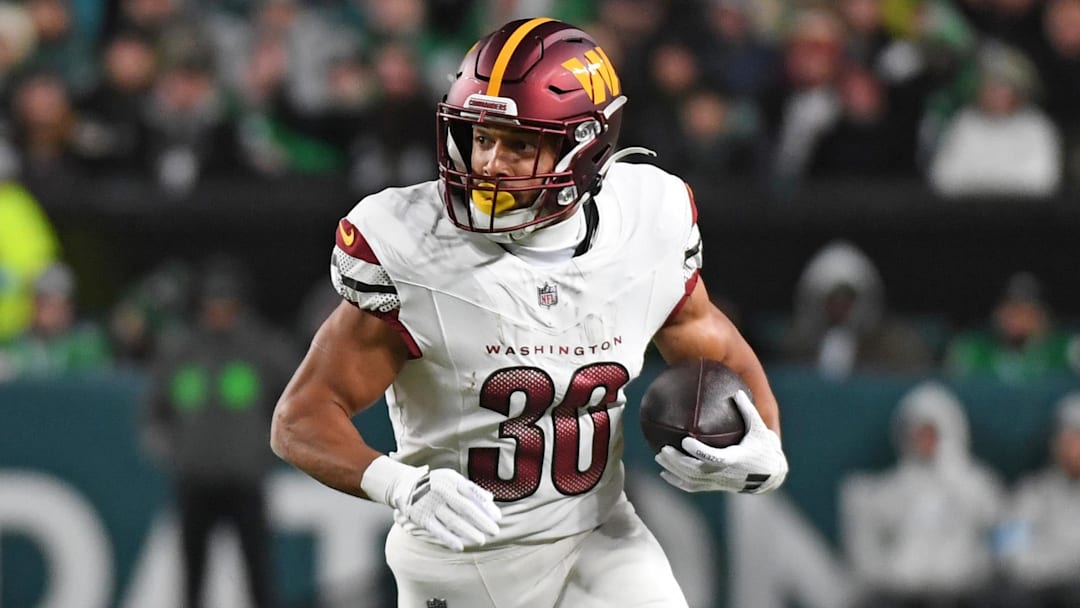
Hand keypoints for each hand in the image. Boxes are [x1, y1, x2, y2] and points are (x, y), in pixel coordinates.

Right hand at [361, 456, 501, 550]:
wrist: (405, 484)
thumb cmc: (436, 483)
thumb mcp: (453, 479)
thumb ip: (471, 488)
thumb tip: (491, 499)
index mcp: (452, 479)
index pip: (472, 493)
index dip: (486, 506)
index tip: (498, 518)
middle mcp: (442, 490)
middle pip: (465, 508)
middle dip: (482, 521)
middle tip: (494, 531)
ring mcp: (431, 504)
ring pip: (453, 521)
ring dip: (469, 532)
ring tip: (481, 540)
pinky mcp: (421, 517)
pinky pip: (437, 530)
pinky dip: (449, 539)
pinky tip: (460, 546)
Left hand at [654, 390, 787, 493]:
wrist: (769, 475)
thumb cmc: (763, 447)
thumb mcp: (759, 428)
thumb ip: (748, 410)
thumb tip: (736, 391)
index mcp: (735, 459)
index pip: (713, 458)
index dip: (698, 451)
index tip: (685, 440)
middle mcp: (724, 474)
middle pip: (696, 471)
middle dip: (678, 461)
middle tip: (663, 449)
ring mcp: (718, 482)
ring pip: (691, 481)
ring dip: (673, 470)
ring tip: (659, 457)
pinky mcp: (714, 486)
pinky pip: (692, 487)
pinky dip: (677, 481)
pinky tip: (664, 473)